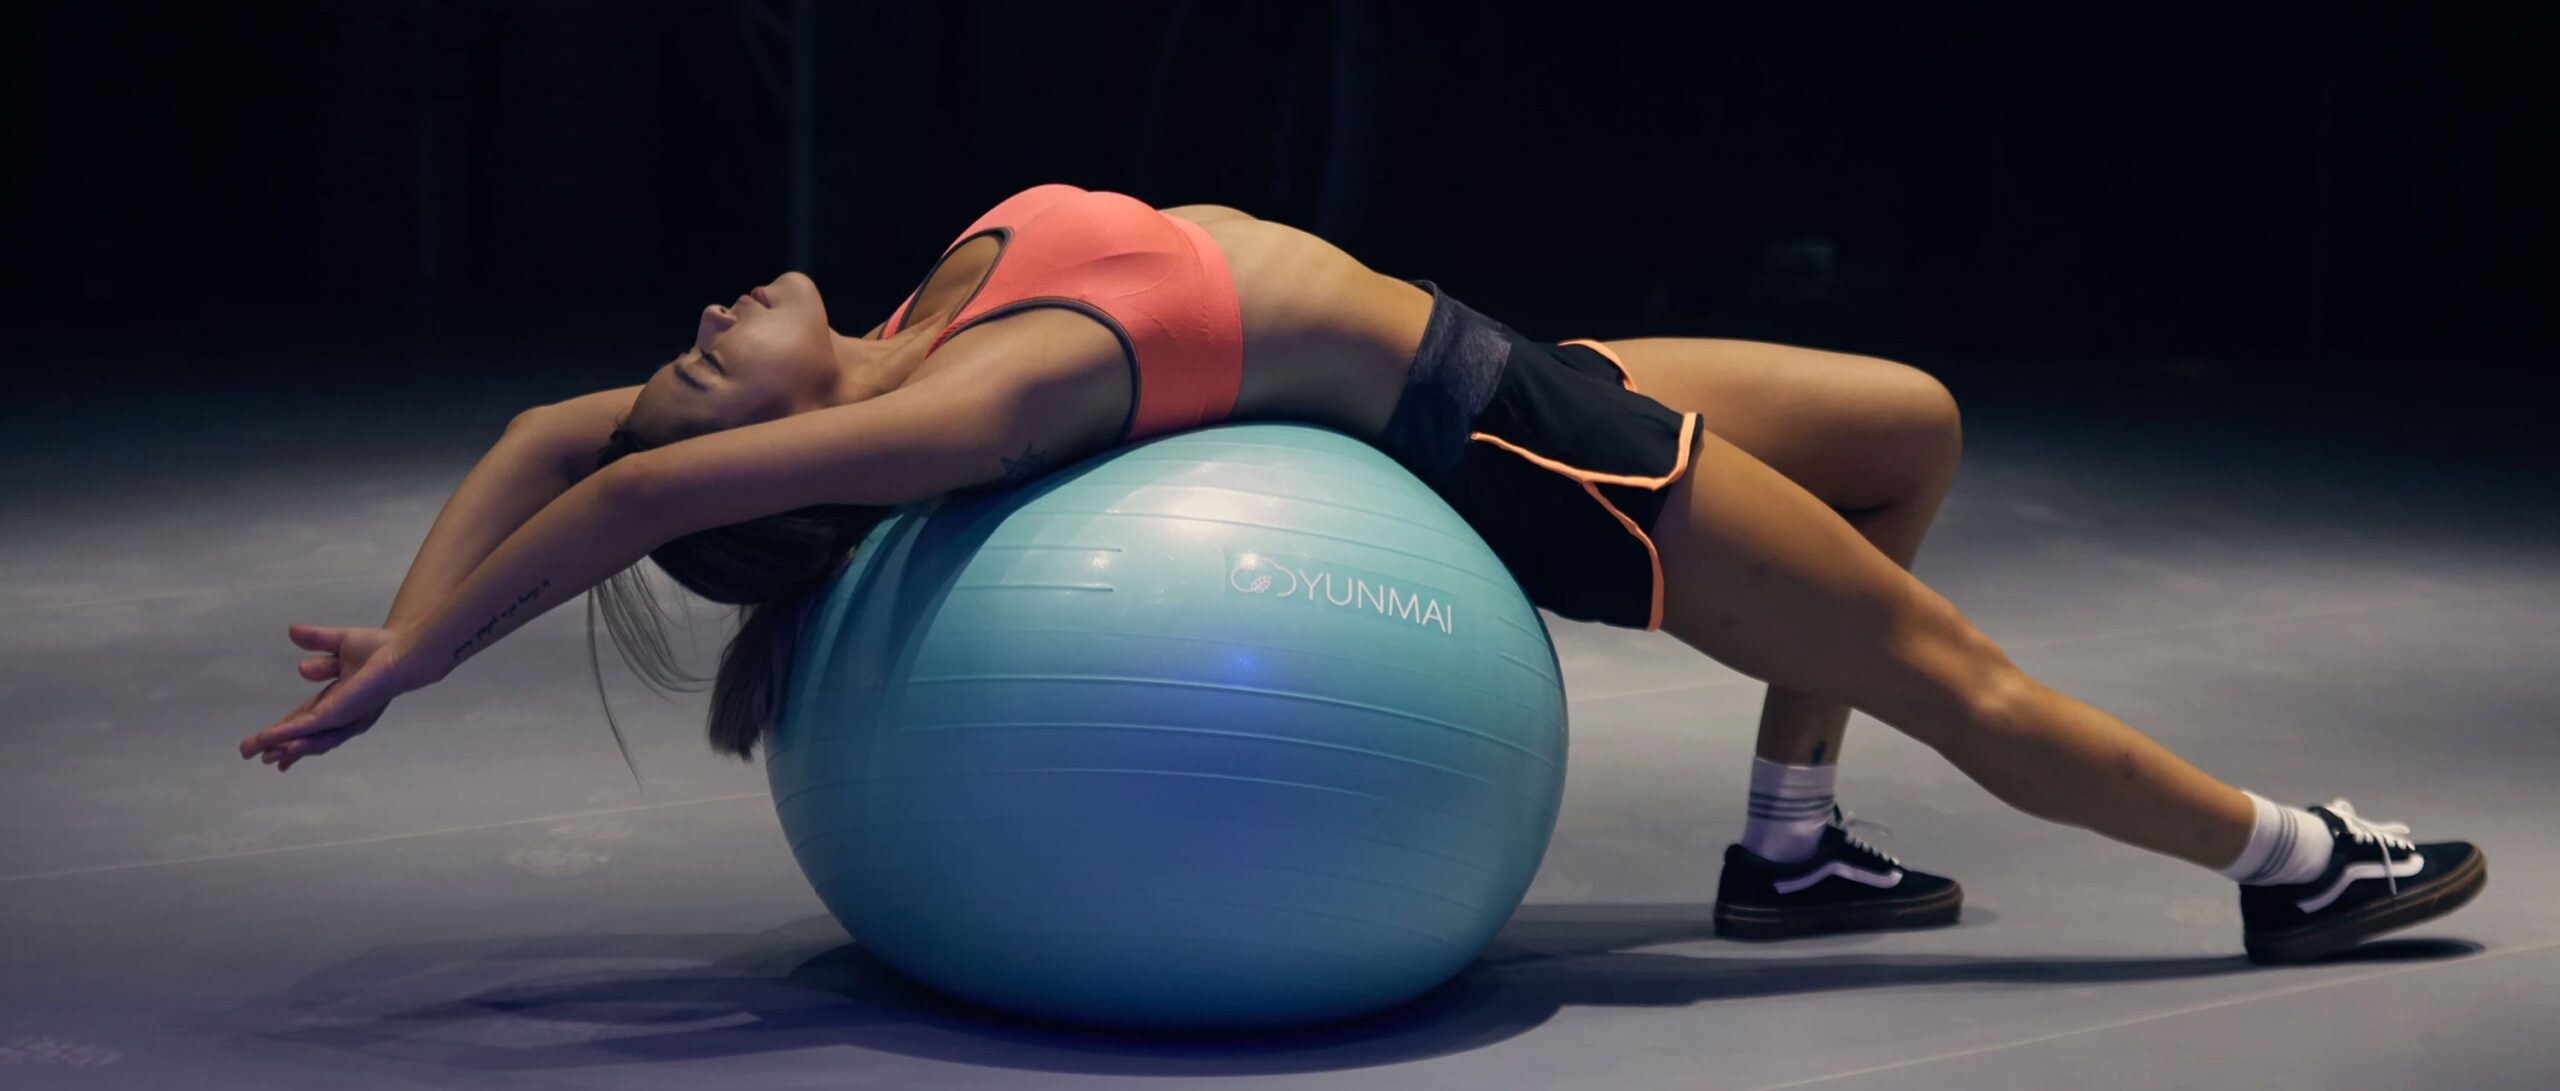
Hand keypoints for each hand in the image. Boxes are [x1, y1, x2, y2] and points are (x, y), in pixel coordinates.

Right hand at [239, 624, 437, 770]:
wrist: (401, 650)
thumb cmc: (379, 647)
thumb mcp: (339, 642)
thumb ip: (315, 641)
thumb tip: (291, 631)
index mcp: (336, 699)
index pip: (304, 718)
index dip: (284, 730)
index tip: (264, 742)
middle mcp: (339, 714)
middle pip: (302, 735)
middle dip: (276, 746)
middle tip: (251, 754)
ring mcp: (341, 718)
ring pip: (307, 740)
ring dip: (281, 747)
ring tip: (261, 755)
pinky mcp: (340, 715)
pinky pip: (309, 727)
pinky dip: (287, 734)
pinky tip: (270, 739)